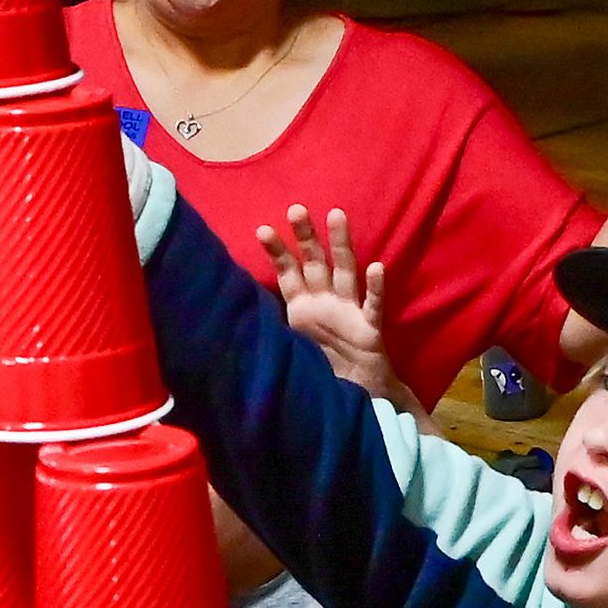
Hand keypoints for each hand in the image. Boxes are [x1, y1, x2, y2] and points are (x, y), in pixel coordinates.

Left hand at [254, 206, 406, 407]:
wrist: (353, 398)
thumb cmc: (319, 372)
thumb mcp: (287, 348)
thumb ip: (268, 330)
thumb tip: (231, 316)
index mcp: (302, 307)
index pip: (288, 273)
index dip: (277, 252)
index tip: (262, 229)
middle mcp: (325, 302)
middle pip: (315, 262)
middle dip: (305, 236)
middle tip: (296, 208)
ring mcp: (348, 312)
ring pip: (345, 271)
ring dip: (341, 244)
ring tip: (336, 215)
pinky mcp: (368, 329)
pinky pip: (372, 306)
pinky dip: (375, 288)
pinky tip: (376, 268)